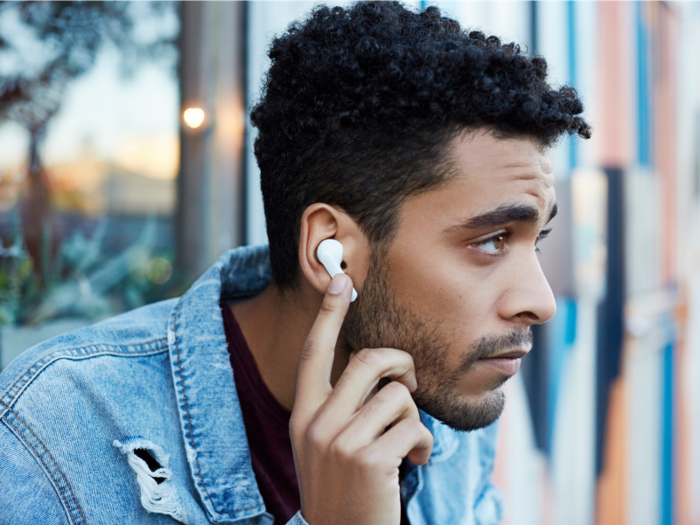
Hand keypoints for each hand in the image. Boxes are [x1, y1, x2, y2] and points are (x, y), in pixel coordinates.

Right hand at [290, 273, 433, 524]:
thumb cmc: (344, 485)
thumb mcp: (326, 443)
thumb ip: (342, 406)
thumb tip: (382, 366)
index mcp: (303, 414)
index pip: (313, 353)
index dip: (328, 314)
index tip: (340, 280)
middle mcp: (315, 423)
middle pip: (369, 360)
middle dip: (401, 364)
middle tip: (411, 383)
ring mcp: (340, 442)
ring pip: (398, 396)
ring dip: (414, 419)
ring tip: (408, 443)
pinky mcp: (369, 459)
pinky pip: (413, 427)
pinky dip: (424, 444)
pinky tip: (414, 462)